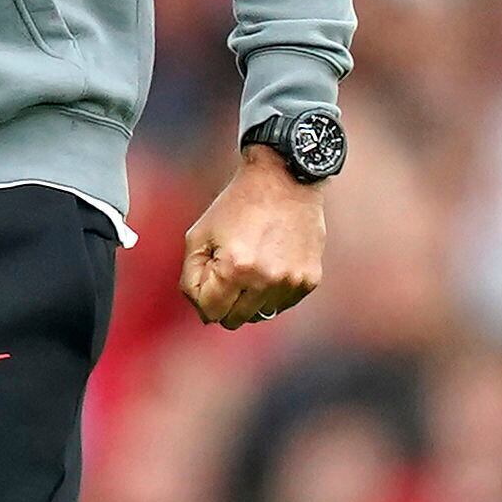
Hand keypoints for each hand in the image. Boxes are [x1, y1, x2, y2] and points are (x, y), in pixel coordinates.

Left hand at [179, 144, 324, 328]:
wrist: (284, 180)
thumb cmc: (236, 206)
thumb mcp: (199, 235)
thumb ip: (191, 276)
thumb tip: (203, 311)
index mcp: (235, 268)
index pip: (210, 312)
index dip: (202, 296)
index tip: (207, 275)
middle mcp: (266, 280)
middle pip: (234, 320)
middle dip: (224, 301)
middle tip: (226, 271)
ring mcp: (291, 282)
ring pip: (259, 316)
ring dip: (249, 298)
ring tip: (250, 264)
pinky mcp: (309, 280)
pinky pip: (281, 304)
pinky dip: (271, 292)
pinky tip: (270, 263)